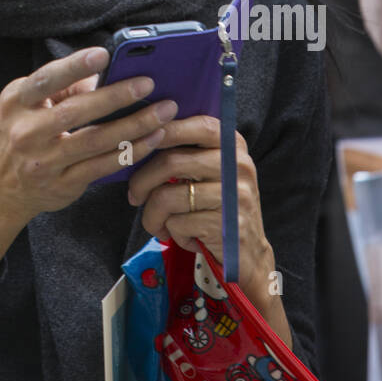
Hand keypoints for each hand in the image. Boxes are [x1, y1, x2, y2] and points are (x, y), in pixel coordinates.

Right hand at [0, 47, 177, 276]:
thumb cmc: (17, 135)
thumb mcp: (24, 105)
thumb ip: (60, 89)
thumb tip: (105, 73)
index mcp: (16, 102)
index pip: (46, 80)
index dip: (74, 66)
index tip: (104, 54)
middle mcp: (26, 132)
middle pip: (76, 112)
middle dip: (116, 96)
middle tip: (147, 83)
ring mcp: (44, 162)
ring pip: (95, 141)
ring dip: (134, 126)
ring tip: (162, 112)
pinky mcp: (62, 185)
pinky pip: (102, 167)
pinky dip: (130, 152)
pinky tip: (151, 140)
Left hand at [126, 116, 290, 341]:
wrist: (248, 254)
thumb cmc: (217, 207)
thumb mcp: (211, 172)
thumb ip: (186, 151)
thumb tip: (140, 137)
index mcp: (233, 146)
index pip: (198, 126)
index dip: (165, 130)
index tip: (139, 143)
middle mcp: (238, 166)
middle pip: (171, 162)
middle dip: (141, 181)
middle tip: (133, 196)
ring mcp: (235, 196)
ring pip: (168, 197)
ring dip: (152, 216)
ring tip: (157, 224)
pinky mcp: (227, 226)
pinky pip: (178, 224)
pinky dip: (172, 233)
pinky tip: (184, 237)